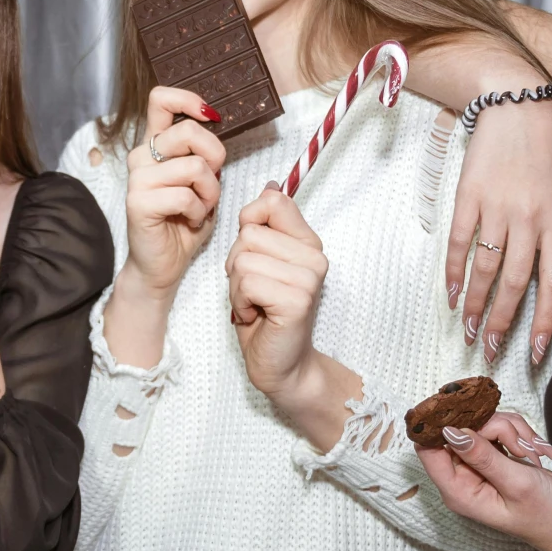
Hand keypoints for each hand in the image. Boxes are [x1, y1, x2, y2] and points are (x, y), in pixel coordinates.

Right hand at [121, 86, 226, 296]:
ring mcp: (137, 179)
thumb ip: (203, 154)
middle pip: (189, 131)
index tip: (209, 115)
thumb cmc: (182, 222)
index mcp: (155, 146)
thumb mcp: (200, 181)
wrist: (162, 265)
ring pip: (194, 167)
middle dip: (215, 157)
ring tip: (200, 208)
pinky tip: (190, 220)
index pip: (161, 99)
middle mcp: (142, 157)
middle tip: (211, 184)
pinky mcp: (138, 202)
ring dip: (210, 193)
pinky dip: (198, 211)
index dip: (188, 99)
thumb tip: (215, 122)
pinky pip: (185, 196)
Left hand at [224, 183, 331, 395]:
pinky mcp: (297, 299)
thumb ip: (263, 227)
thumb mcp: (259, 262)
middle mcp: (314, 256)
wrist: (281, 364)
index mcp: (307, 242)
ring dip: (236, 287)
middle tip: (253, 290)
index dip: (249, 222)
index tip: (254, 253)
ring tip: (255, 304)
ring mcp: (309, 277)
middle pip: (249, 233)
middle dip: (236, 263)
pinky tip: (257, 316)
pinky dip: (241, 302)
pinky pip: (247, 282)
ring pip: (243, 259)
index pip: (273, 201)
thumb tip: (270, 186)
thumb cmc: (264, 313)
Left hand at [415, 411, 551, 550]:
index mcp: (458, 491)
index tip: (458, 406)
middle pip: (461, 430)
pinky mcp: (499, 458)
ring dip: (513, 432)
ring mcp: (482, 466)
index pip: (428, 450)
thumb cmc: (547, 516)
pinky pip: (501, 431)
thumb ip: (482, 456)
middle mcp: (464, 477)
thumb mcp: (516, 484)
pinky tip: (538, 453)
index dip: (438, 425)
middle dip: (493, 428)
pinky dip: (521, 435)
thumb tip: (449, 430)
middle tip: (520, 447)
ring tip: (533, 455)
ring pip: (485, 425)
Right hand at [445, 99, 551, 365]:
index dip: (543, 323)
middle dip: (503, 323)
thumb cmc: (546, 155)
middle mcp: (529, 219)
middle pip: (515, 283)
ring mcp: (497, 207)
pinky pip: (460, 242)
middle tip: (490, 350)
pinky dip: (455, 272)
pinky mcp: (469, 196)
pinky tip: (452, 295)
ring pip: (486, 268)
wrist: (517, 106)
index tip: (533, 354)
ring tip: (469, 330)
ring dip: (476, 305)